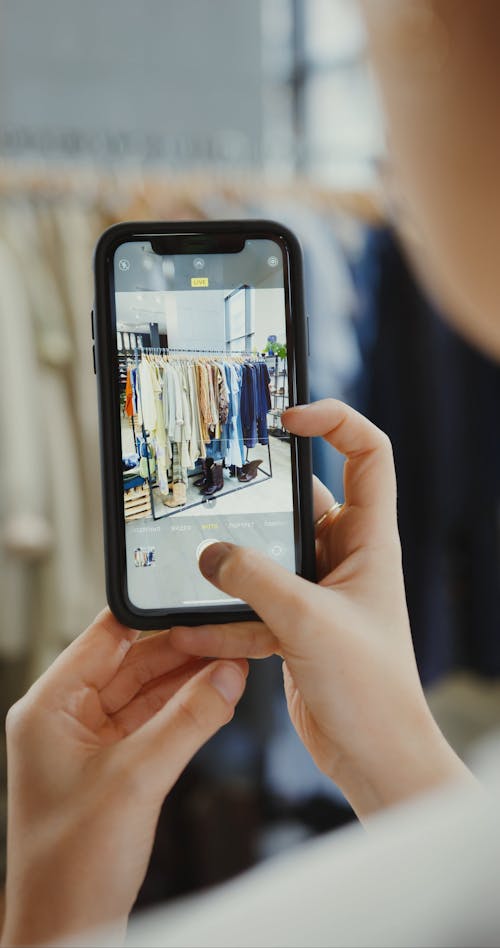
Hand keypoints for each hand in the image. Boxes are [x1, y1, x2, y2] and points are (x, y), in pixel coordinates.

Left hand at [1, 610, 246, 946]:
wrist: (68, 932)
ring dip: (187, 680)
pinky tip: (216, 698)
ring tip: (231, 664)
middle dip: (180, 651)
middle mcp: (66, 718)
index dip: (150, 616)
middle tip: (226, 638)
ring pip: (146, 693)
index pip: (103, 637)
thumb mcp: (138, 779)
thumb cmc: (70, 869)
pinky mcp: (112, 767)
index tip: (192, 603)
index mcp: (49, 707)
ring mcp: (89, 743)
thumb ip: (189, 720)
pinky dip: (184, 711)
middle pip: (130, 663)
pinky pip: (153, 723)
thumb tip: (227, 676)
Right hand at [170, 399, 473, 819]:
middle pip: (302, 502)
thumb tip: (210, 552)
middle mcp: (345, 558)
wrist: (374, 756)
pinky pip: (253, 604)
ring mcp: (317, 592)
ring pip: (268, 555)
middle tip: (217, 484)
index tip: (289, 419)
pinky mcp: (294, 625)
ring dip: (234, 562)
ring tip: (194, 559)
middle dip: (260, 497)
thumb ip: (255, 581)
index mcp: (369, 541)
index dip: (335, 422)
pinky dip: (225, 614)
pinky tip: (191, 626)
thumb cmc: (371, 690)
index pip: (367, 455)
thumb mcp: (308, 622)